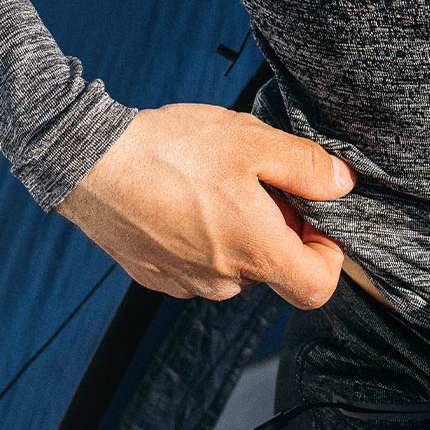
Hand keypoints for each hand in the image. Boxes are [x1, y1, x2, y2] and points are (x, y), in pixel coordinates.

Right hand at [53, 103, 355, 308]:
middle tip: (253, 182)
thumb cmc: (170, 150)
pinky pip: (195, 265)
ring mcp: (184, 283)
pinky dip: (199, 238)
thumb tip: (341, 184)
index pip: (317, 287)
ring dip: (235, 233)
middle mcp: (223, 280)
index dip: (328, 256)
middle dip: (275, 230)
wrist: (87, 162)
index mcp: (256, 252)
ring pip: (233, 266)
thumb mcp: (251, 141)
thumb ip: (306, 166)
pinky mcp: (153, 276)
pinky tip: (179, 197)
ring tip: (210, 183)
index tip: (314, 221)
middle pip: (272, 270)